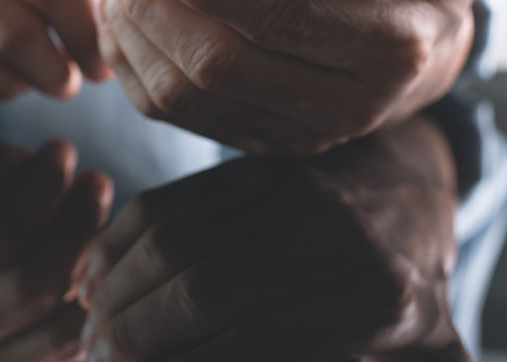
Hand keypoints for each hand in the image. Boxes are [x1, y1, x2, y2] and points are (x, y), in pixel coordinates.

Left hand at [0, 132, 112, 361]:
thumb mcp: (10, 280)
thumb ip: (59, 283)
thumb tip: (115, 264)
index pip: (60, 338)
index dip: (101, 285)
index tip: (119, 236)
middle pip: (33, 285)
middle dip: (78, 223)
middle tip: (99, 180)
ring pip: (1, 230)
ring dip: (44, 181)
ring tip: (61, 154)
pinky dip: (2, 161)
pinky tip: (14, 153)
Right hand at [77, 116, 465, 361]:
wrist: (418, 192)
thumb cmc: (413, 303)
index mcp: (377, 301)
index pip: (254, 346)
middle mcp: (333, 237)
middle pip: (201, 292)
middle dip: (134, 337)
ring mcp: (291, 187)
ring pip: (172, 241)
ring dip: (114, 292)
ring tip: (88, 333)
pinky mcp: (254, 162)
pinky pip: (168, 201)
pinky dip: (117, 242)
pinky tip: (93, 280)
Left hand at [93, 0, 499, 154]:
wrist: (419, 67)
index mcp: (389, 52)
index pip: (281, 21)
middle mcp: (341, 108)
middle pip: (218, 64)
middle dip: (154, 7)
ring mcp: (293, 135)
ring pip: (185, 95)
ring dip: (132, 35)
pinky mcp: (254, 143)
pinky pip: (173, 115)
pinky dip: (130, 66)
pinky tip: (115, 18)